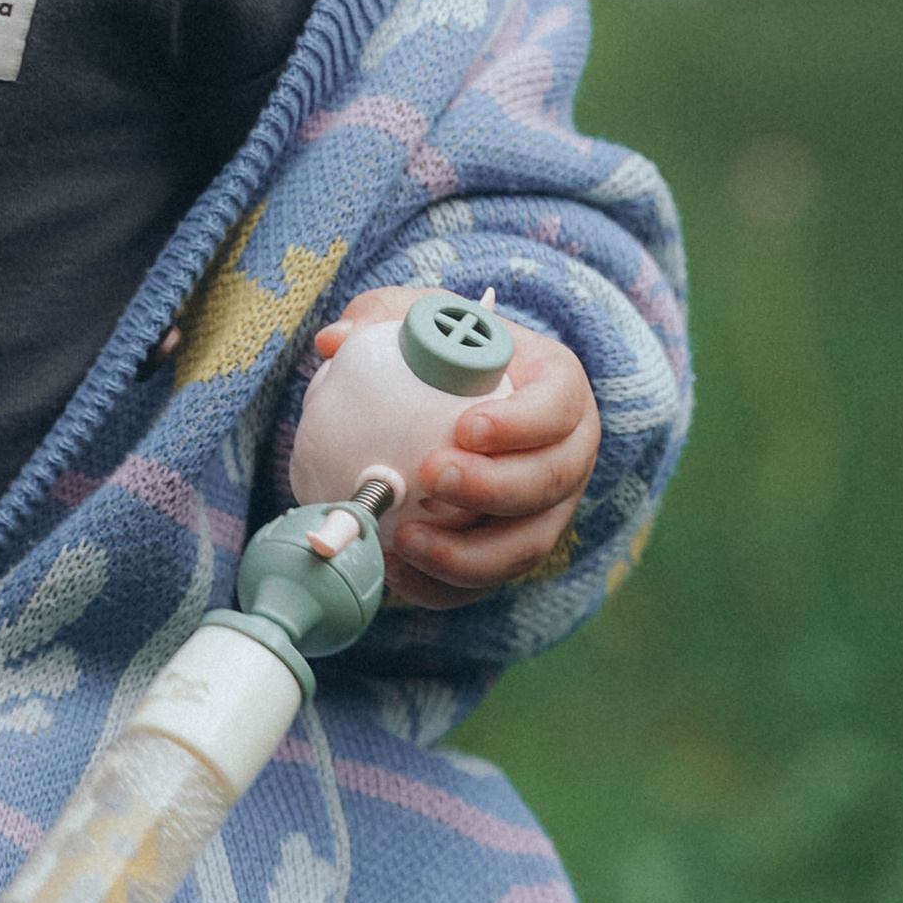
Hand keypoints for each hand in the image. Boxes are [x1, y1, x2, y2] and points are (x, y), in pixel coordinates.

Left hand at [311, 287, 600, 609]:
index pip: (556, 407)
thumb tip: (333, 340)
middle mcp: (569, 455)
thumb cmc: (446, 357)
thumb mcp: (420, 320)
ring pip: (527, 545)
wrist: (462, 404)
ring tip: (405, 538)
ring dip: (469, 553)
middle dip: (492, 488)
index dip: (521, 424)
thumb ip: (381, 317)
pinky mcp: (517, 551)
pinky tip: (400, 570)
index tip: (466, 428)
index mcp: (558, 390)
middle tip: (429, 477)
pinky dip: (447, 585)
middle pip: (549, 482)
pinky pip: (490, 582)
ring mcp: (550, 511)